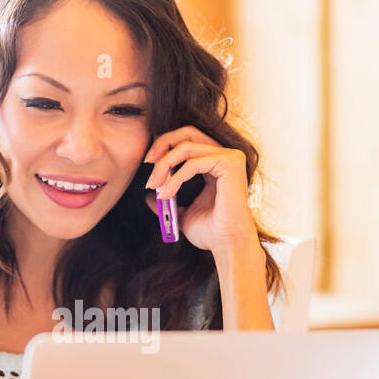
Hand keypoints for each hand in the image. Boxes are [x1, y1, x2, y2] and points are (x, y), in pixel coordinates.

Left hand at [143, 127, 259, 253]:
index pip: (188, 140)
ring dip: (164, 165)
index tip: (148, 163)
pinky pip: (193, 163)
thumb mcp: (182, 213)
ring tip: (154, 185)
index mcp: (216, 163)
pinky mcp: (230, 164)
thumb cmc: (211, 232)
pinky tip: (166, 193)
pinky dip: (175, 178)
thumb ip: (169, 201)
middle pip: (187, 133)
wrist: (227, 245)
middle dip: (163, 144)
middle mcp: (226, 156)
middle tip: (147, 162)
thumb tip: (149, 197)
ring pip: (186, 147)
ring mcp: (230, 157)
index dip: (165, 146)